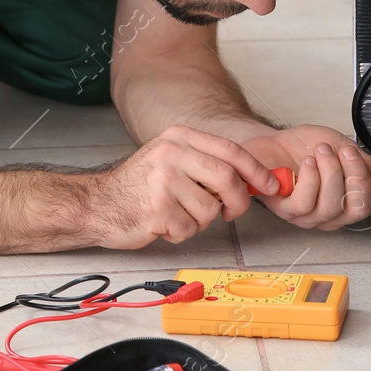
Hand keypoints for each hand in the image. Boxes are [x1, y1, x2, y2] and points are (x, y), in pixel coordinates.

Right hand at [88, 125, 278, 248]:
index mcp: (179, 137)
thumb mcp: (170, 159)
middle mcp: (172, 153)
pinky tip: (163, 224)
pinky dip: (181, 233)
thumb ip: (206, 163)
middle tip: (230, 212)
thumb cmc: (139, 186)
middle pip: (228, 180)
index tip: (272, 186)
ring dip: (200, 221)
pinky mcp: (157, 209)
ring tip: (178, 214)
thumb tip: (251, 180)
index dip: (257, 171)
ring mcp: (164, 181)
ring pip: (211, 210)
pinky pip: (190, 229)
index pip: (231, 150)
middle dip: (238, 202)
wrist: (98, 204)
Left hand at [241, 124, 370, 230]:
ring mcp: (310, 216)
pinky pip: (305, 202)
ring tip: (322, 151)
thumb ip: (365, 162)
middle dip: (356, 175)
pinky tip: (308, 163)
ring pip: (332, 205)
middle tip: (345, 152)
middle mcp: (332, 214)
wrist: (275, 142)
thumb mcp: (342, 148)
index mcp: (348, 201)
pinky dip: (310, 178)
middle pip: (357, 209)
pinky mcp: (287, 211)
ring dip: (330, 171)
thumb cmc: (305, 148)